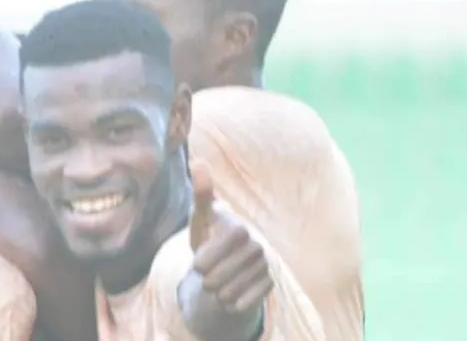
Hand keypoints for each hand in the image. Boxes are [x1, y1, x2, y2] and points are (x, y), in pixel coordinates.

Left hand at [189, 160, 272, 312]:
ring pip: (227, 295)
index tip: (199, 259)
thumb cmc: (210, 233)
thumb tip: (197, 162)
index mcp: (238, 229)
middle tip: (210, 271)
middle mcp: (256, 246)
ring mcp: (265, 266)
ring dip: (217, 292)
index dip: (198, 264)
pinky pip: (242, 304)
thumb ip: (200, 193)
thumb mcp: (200, 216)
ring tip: (219, 281)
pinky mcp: (270, 283)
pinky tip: (231, 294)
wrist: (231, 258)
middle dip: (206, 279)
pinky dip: (232, 303)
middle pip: (213, 281)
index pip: (203, 263)